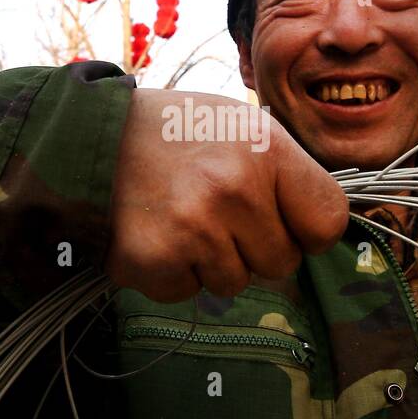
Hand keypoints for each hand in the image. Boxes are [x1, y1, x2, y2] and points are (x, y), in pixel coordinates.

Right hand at [105, 88, 349, 302]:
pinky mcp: (155, 260)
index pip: (327, 221)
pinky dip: (172, 273)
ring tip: (180, 217)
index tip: (284, 222)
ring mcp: (194, 228)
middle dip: (253, 247)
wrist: (90, 135)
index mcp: (266, 149)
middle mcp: (234, 188)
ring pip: (234, 283)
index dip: (307, 230)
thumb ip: (286, 173)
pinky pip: (188, 292)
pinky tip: (156, 233)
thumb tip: (323, 229)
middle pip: (282, 262)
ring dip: (210, 262)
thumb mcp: (242, 126)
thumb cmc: (176, 132)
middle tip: (214, 211)